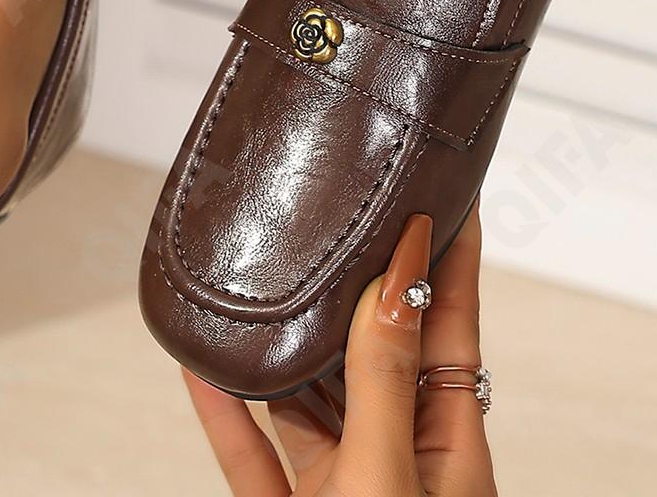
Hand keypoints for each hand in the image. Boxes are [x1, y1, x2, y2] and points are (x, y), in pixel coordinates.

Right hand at [184, 206, 496, 495]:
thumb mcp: (384, 477)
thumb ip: (382, 380)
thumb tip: (392, 278)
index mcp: (449, 449)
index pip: (451, 324)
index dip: (449, 254)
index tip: (445, 189)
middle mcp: (400, 459)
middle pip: (379, 349)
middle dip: (359, 284)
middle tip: (340, 215)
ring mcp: (346, 488)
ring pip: (313, 398)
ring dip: (286, 346)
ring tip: (267, 279)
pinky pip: (255, 453)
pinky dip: (229, 414)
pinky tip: (205, 372)